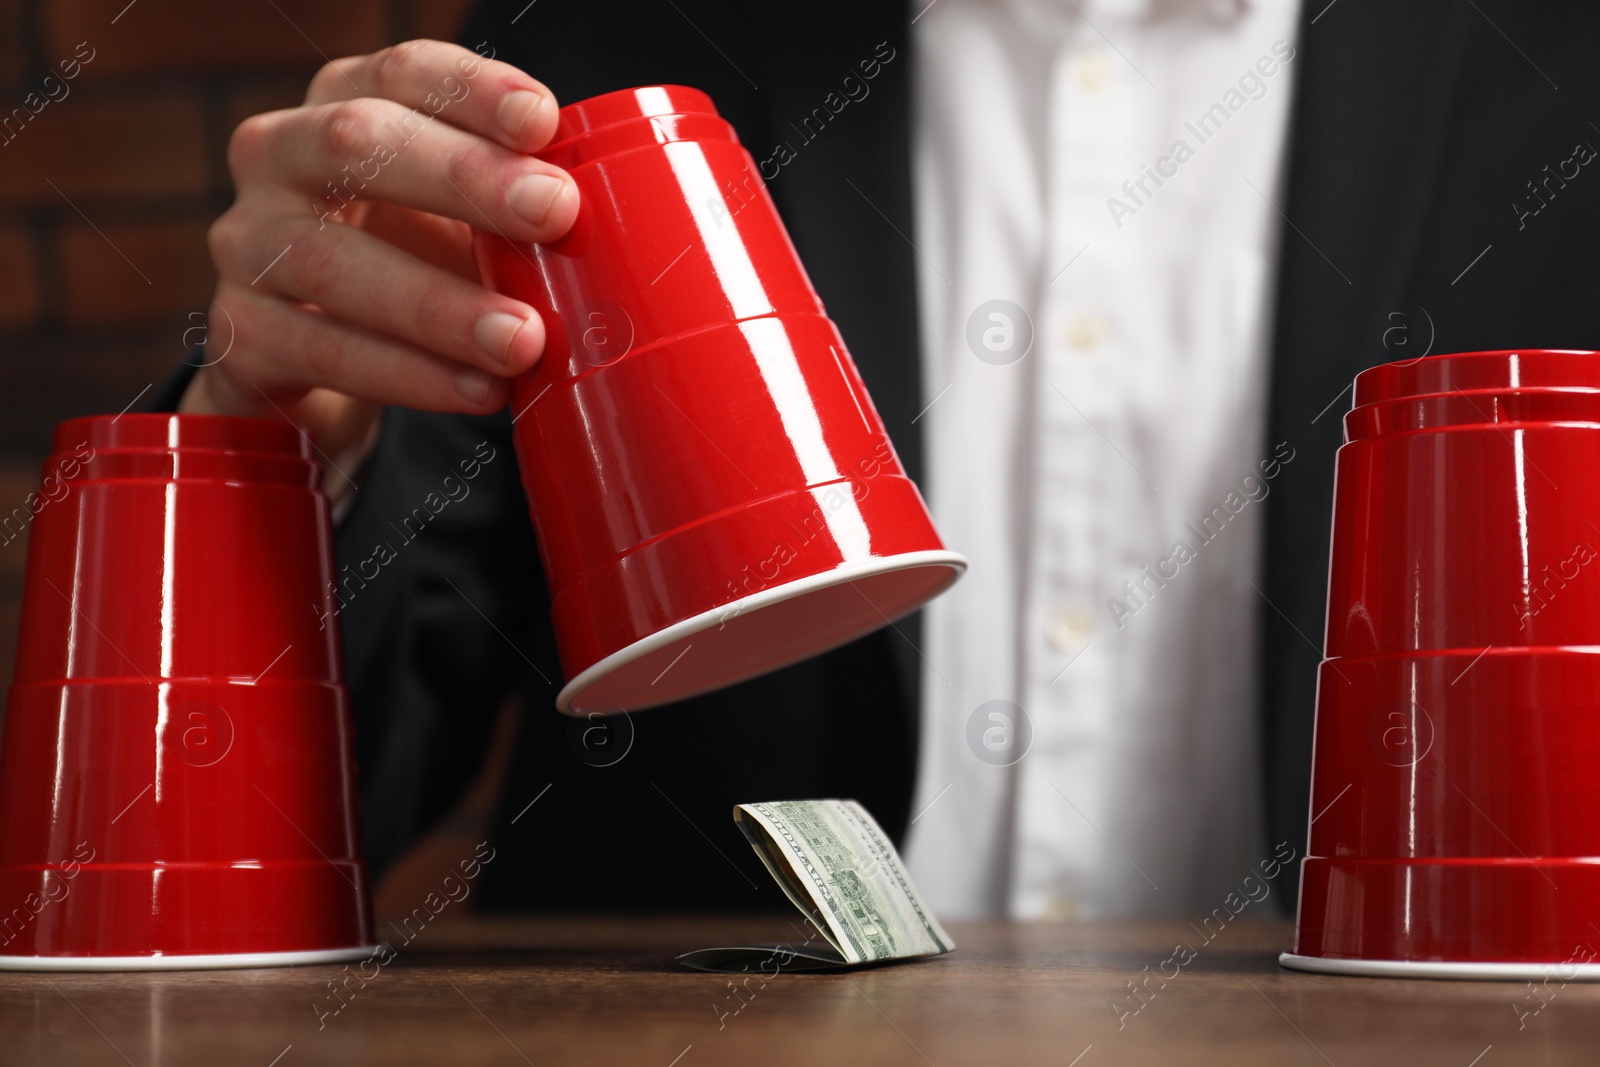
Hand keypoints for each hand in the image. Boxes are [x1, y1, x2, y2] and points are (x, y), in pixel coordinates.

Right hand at [183, 39, 577, 495]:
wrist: (318, 373)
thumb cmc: (414, 273)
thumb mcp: (465, 225)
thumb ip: (517, 210)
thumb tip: (623, 221)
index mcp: (343, 108)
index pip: (403, 73)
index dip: (472, 89)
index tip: (544, 120)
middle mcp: (279, 158)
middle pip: (359, 143)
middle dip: (465, 179)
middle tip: (554, 213)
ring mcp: (247, 244)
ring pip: (333, 260)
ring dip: (440, 303)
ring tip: (524, 339)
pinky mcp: (241, 335)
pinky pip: (321, 350)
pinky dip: (408, 374)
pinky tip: (474, 389)